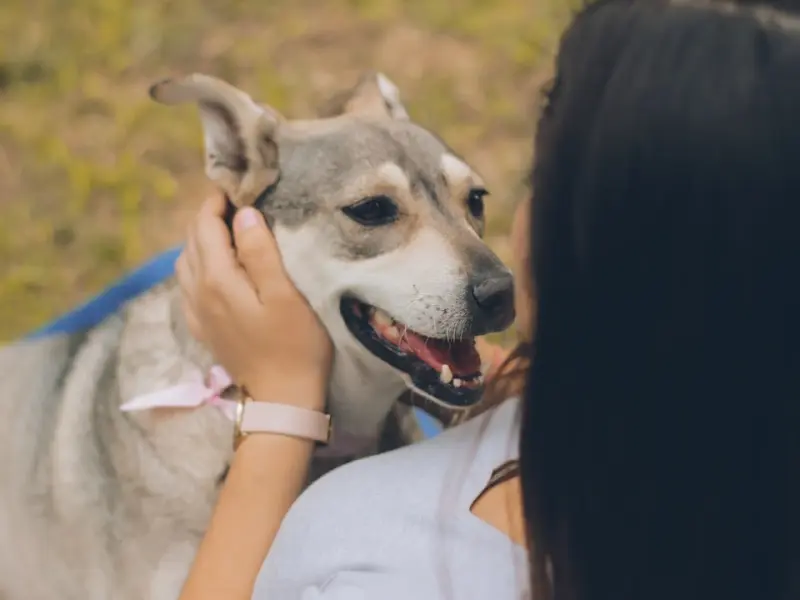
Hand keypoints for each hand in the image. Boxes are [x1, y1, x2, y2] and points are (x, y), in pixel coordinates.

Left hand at [176, 193, 331, 408]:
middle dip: (209, 216)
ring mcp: (197, 312)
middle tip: (237, 203)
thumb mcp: (286, 296)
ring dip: (201, 240)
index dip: (218, 201)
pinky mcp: (203, 328)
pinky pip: (188, 286)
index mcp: (217, 279)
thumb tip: (243, 215)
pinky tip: (217, 269)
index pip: (206, 226)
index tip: (239, 187)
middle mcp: (198, 292)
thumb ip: (260, 253)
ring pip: (186, 262)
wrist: (282, 399)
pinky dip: (198, 265)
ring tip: (228, 231)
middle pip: (192, 241)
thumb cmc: (295, 345)